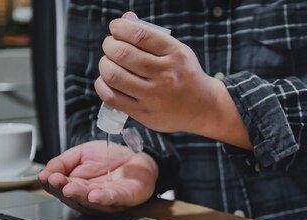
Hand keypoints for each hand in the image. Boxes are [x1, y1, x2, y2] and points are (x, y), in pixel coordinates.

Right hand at [38, 141, 157, 214]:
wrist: (135, 156)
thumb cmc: (108, 158)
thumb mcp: (80, 154)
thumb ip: (63, 162)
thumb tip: (45, 172)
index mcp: (76, 186)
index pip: (59, 188)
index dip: (52, 184)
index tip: (45, 177)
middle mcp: (89, 197)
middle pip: (72, 197)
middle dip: (62, 189)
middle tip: (55, 181)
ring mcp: (106, 201)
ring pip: (90, 201)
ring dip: (79, 195)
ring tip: (69, 188)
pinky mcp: (124, 199)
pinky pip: (112, 200)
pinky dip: (102, 198)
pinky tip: (94, 195)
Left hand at [96, 12, 249, 148]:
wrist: (203, 108)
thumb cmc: (186, 76)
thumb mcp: (177, 52)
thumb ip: (151, 36)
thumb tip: (125, 20)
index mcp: (176, 55)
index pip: (139, 35)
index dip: (120, 28)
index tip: (115, 28)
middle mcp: (166, 75)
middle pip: (122, 54)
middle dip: (109, 45)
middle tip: (110, 46)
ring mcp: (154, 96)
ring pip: (113, 75)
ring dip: (104, 65)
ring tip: (108, 63)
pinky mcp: (145, 113)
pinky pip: (112, 97)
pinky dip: (102, 85)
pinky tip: (107, 81)